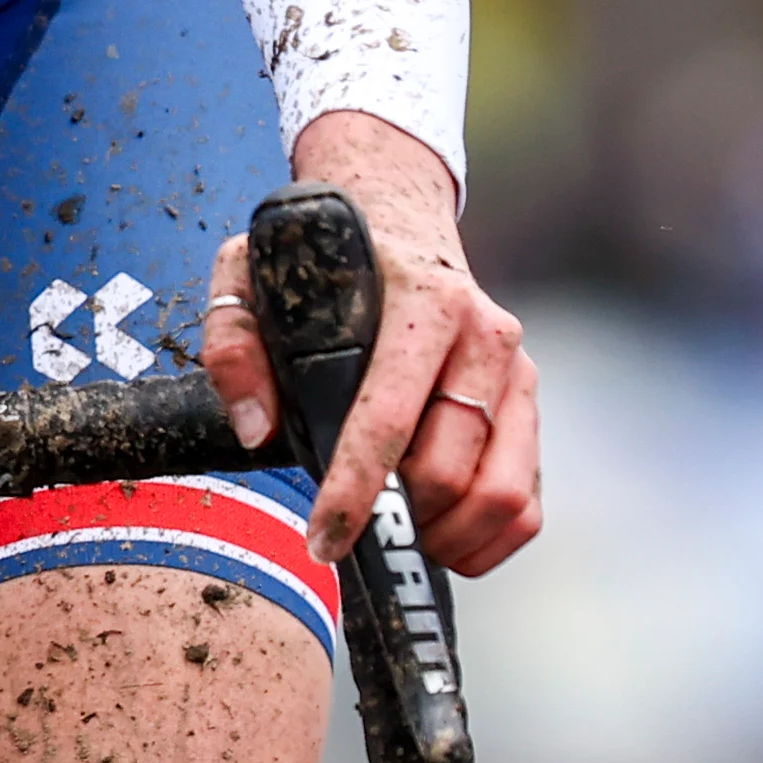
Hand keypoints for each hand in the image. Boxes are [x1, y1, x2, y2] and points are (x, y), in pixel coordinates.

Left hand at [202, 110, 540, 577]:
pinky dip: (486, 539)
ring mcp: (517, 373)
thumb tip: (255, 429)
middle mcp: (484, 336)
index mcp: (424, 300)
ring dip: (444, 536)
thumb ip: (234, 342)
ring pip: (500, 492)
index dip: (355, 491)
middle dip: (396, 516)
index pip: (389, 416)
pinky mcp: (528, 405)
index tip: (323, 540)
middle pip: (447, 468)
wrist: (401, 221)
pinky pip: (527, 500)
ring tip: (395, 536)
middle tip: (352, 528)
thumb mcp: (254, 272)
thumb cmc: (326, 262)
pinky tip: (438, 539)